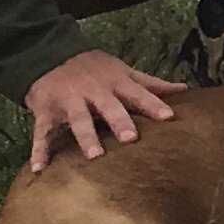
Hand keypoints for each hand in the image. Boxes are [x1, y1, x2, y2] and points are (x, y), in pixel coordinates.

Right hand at [26, 50, 181, 172]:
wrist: (48, 54)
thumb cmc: (95, 69)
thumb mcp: (123, 71)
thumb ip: (151, 84)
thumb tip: (184, 89)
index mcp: (115, 83)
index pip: (138, 94)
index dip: (153, 105)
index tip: (169, 117)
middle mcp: (93, 92)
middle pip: (109, 107)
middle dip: (119, 121)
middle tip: (131, 139)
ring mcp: (69, 102)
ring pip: (78, 120)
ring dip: (86, 137)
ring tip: (95, 156)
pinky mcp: (46, 112)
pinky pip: (42, 133)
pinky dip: (39, 151)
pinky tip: (40, 169)